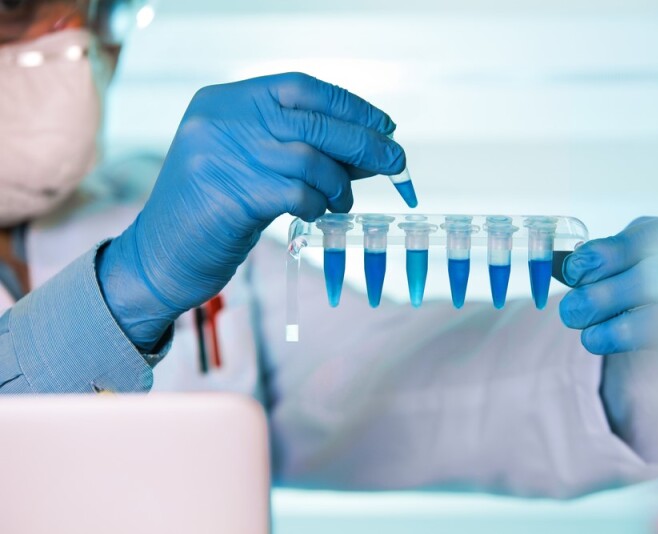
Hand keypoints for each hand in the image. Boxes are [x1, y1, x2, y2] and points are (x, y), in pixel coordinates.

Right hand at [98, 73, 405, 349]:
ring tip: (343, 202)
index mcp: (224, 100)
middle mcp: (221, 119)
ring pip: (313, 159)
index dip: (349, 105)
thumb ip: (299, 147)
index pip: (301, 87)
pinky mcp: (231, 196)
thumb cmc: (212, 211)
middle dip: (365, 143)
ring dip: (341, 184)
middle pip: (314, 122)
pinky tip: (318, 214)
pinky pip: (300, 193)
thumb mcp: (250, 163)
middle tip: (396, 162)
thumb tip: (369, 145)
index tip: (384, 125)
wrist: (158, 258)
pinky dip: (319, 205)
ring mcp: (223, 155)